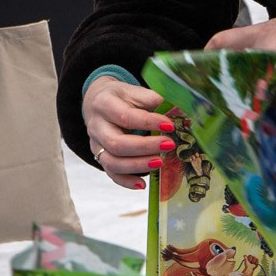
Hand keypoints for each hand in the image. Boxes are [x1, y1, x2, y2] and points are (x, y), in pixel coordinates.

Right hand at [81, 73, 173, 189]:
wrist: (98, 103)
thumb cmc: (121, 98)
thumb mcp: (134, 91)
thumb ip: (153, 99)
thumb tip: (179, 109)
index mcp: (104, 104)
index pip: (125, 117)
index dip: (148, 122)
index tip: (170, 126)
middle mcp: (96, 126)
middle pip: (116, 143)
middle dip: (144, 147)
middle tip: (169, 145)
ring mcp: (96, 145)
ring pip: (112, 162)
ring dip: (138, 165)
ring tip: (160, 163)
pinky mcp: (100, 158)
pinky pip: (111, 174)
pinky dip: (126, 181)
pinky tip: (142, 184)